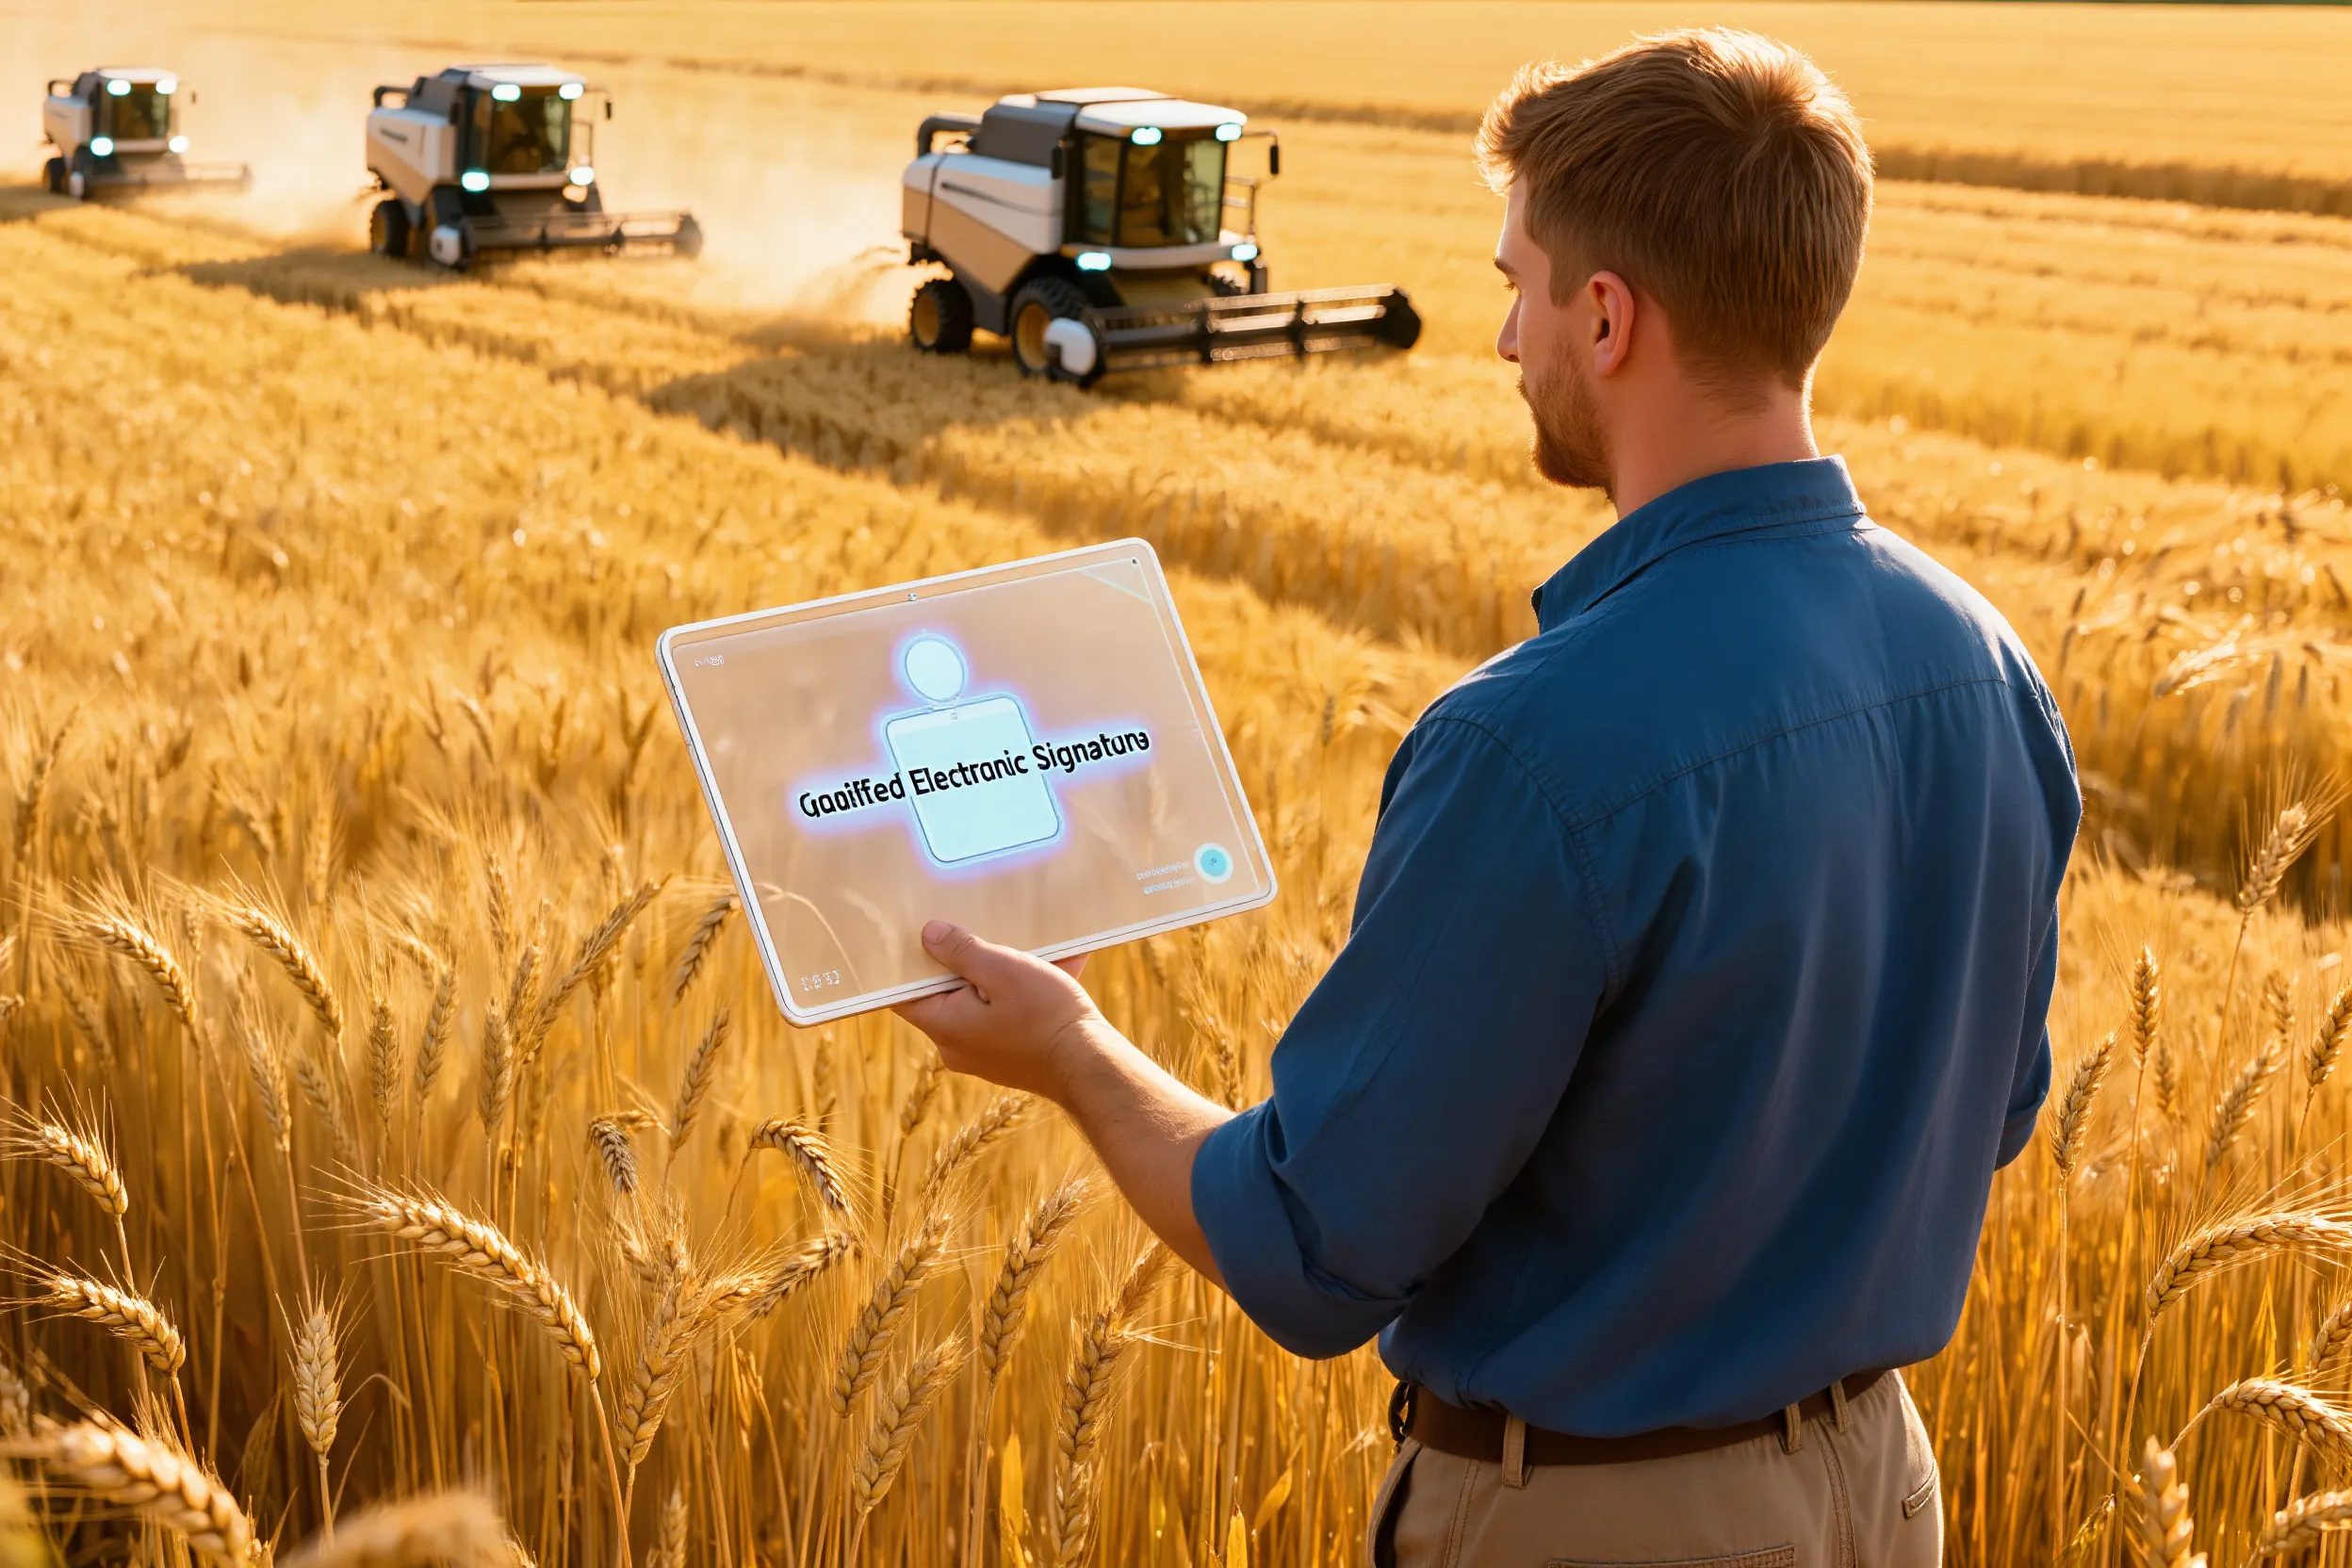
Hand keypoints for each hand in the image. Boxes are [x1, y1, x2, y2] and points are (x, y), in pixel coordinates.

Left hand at [893, 921, 1099, 1101]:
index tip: (920, 934)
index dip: (909, 962)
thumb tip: (927, 934)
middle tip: (986, 932)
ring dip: (1004, 974)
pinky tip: (1056, 968)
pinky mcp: (1009, 1056)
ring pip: (981, 1002)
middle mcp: (956, 1046)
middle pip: (946, 994)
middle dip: (968, 961)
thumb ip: (961, 950)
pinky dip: (1024, 993)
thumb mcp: (1003, 970)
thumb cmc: (1046, 1017)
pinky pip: (1006, 1016)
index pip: (904, 994)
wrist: (1092, 1068)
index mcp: (945, 1026)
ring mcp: (983, 1054)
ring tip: (1035, 950)